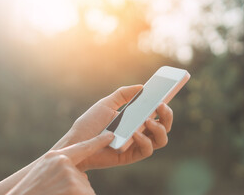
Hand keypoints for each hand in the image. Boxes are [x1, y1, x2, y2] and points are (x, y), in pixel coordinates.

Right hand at [7, 133, 113, 194]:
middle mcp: (63, 162)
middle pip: (83, 179)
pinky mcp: (75, 188)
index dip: (98, 141)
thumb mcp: (43, 175)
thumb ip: (62, 169)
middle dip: (75, 190)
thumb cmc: (31, 192)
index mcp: (55, 157)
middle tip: (56, 193)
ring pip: (85, 190)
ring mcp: (70, 175)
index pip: (82, 147)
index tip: (111, 135)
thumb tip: (82, 177)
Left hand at [52, 85, 173, 170]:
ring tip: (149, 120)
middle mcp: (140, 131)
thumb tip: (142, 87)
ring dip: (160, 129)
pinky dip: (145, 141)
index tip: (168, 92)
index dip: (165, 104)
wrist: (75, 143)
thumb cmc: (89, 124)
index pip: (156, 113)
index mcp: (135, 119)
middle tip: (160, 105)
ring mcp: (136, 144)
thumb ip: (123, 94)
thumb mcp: (106, 104)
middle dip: (167, 115)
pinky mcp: (130, 155)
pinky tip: (135, 132)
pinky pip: (147, 150)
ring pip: (161, 140)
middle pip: (164, 126)